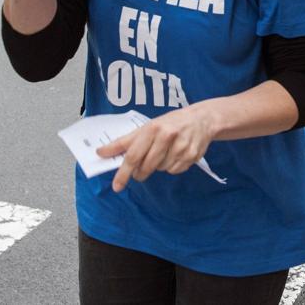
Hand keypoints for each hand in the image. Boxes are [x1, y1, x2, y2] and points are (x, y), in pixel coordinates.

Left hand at [97, 105, 215, 191]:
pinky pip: (174, 171)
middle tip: (139, 171)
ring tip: (164, 153)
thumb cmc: (170, 123)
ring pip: (160, 170)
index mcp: (153, 128)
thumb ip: (125, 141)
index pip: (133, 155)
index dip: (123, 172)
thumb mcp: (147, 127)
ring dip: (157, 167)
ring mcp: (181, 147)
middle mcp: (167, 136)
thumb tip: (102, 152)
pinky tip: (175, 155)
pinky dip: (171, 167)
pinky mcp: (192, 156)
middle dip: (139, 172)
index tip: (117, 186)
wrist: (202, 119)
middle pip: (146, 166)